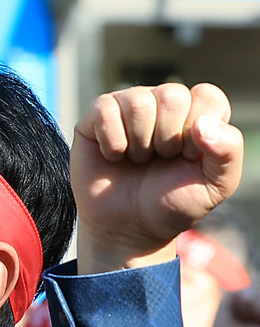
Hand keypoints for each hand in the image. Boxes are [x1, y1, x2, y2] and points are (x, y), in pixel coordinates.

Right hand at [74, 83, 243, 274]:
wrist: (127, 231)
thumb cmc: (170, 205)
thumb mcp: (215, 186)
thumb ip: (228, 152)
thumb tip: (200, 124)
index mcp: (197, 112)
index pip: (207, 96)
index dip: (197, 134)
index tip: (188, 159)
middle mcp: (164, 102)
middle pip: (172, 96)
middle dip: (167, 139)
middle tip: (159, 160)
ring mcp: (130, 106)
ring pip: (138, 101)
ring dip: (139, 143)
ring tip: (137, 160)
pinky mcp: (97, 116)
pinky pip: (105, 110)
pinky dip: (112, 142)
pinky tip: (114, 156)